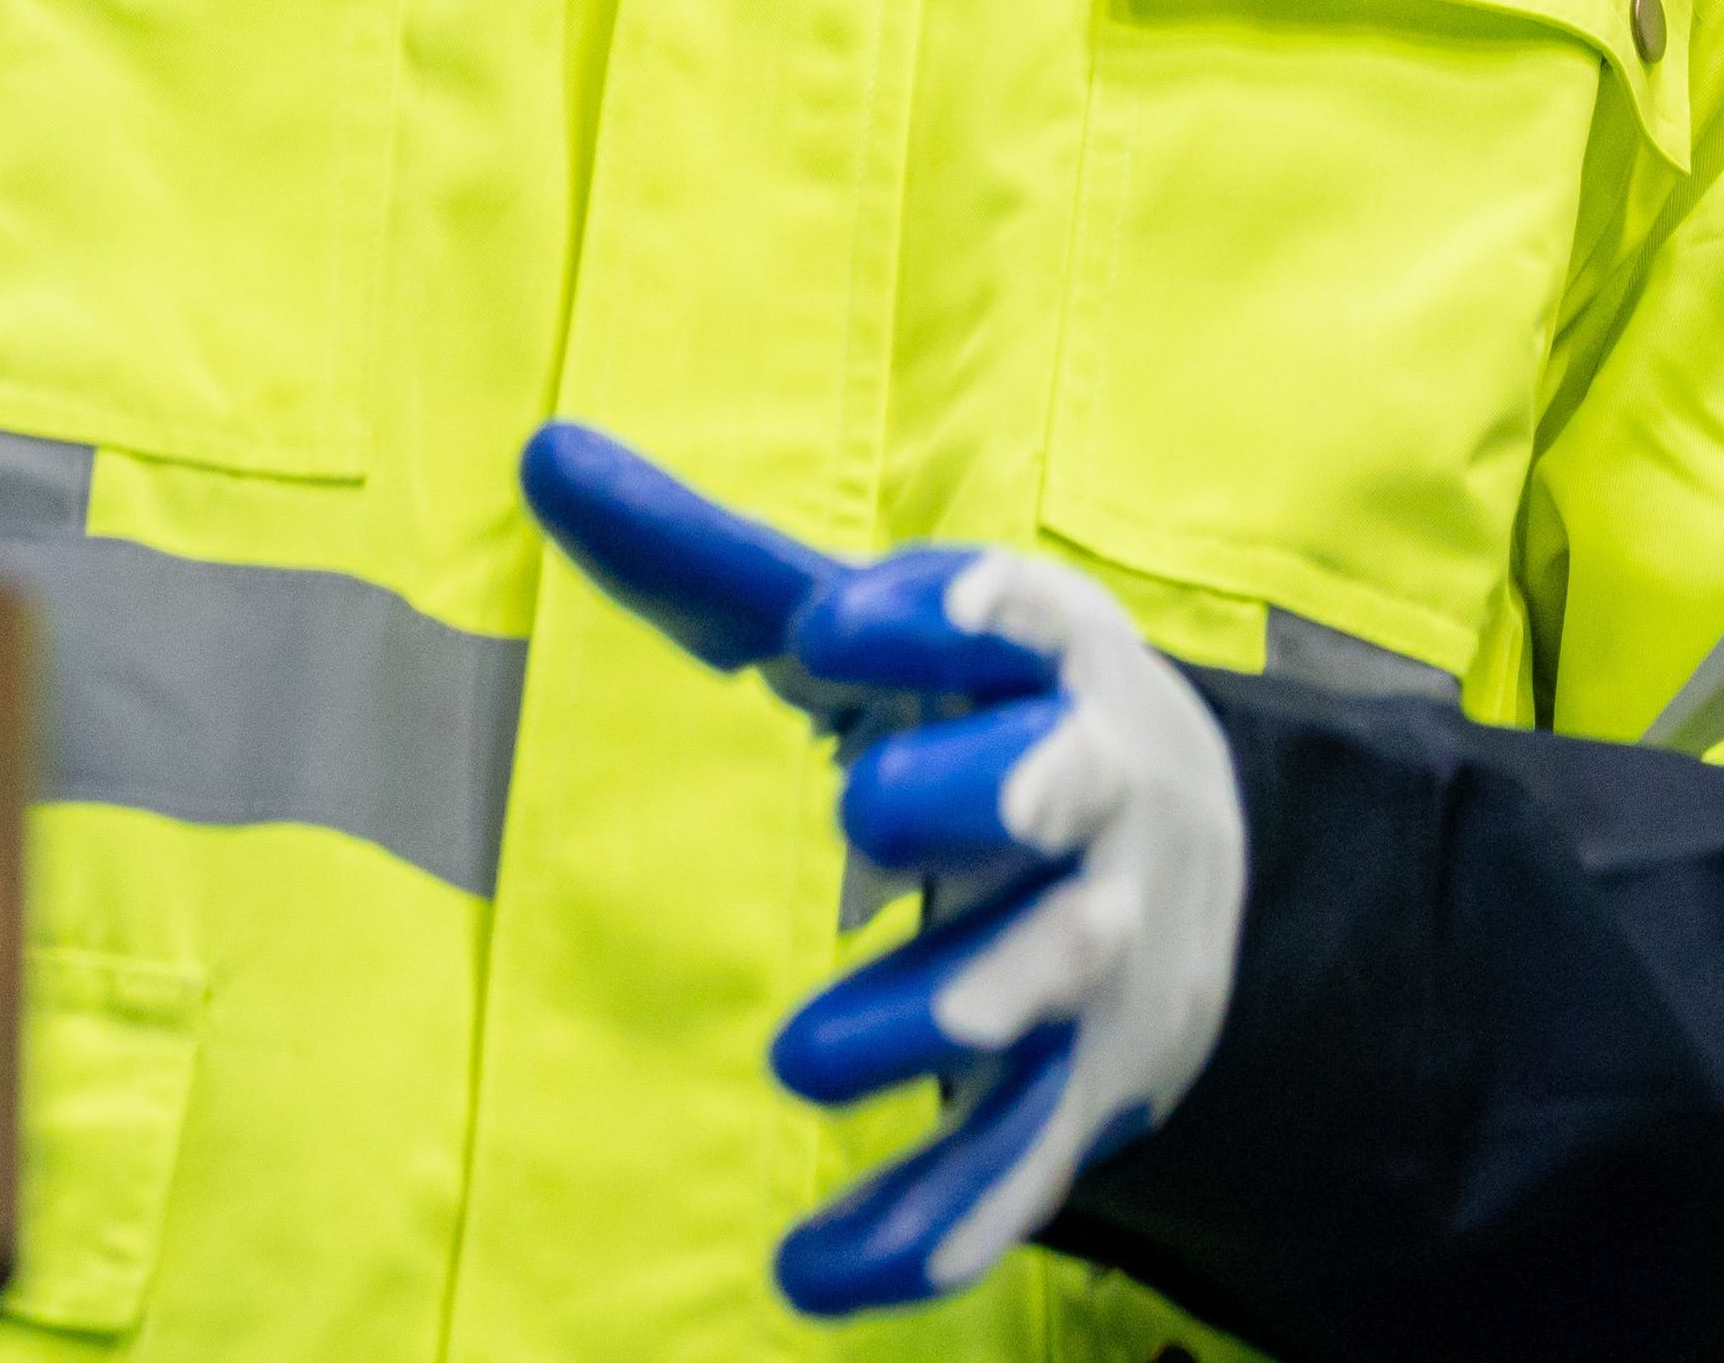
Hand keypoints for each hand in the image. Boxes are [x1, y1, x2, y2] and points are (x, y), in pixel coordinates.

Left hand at [519, 425, 1246, 1319]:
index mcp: (1048, 665)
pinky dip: (928, 1226)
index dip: (955, 615)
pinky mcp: (1089, 1086)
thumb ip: (706, 561)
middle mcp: (1099, 797)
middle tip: (858, 810)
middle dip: (986, 795)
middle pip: (1068, 791)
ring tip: (795, 1059)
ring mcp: (1104, 948)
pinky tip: (814, 1278)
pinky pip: (1019, 1164)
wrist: (1186, 853)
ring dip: (940, 1014)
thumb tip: (537, 446)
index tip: (842, 617)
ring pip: (1051, 984)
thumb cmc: (973, 710)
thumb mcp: (871, 633)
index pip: (1025, 622)